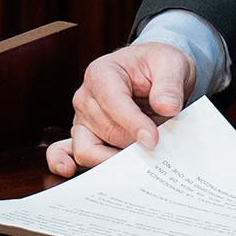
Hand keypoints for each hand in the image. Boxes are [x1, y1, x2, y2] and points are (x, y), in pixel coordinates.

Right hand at [45, 41, 195, 177]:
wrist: (153, 74)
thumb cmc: (157, 66)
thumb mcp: (172, 65)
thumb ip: (169, 86)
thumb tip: (167, 107)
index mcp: (102, 73)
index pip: (114, 104)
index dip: (134, 124)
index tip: (153, 140)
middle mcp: (85, 97)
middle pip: (106, 131)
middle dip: (134, 143)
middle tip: (160, 148)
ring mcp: (82, 119)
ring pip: (89, 149)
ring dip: (117, 159)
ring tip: (140, 162)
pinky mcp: (83, 136)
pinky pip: (64, 151)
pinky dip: (64, 162)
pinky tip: (70, 170)